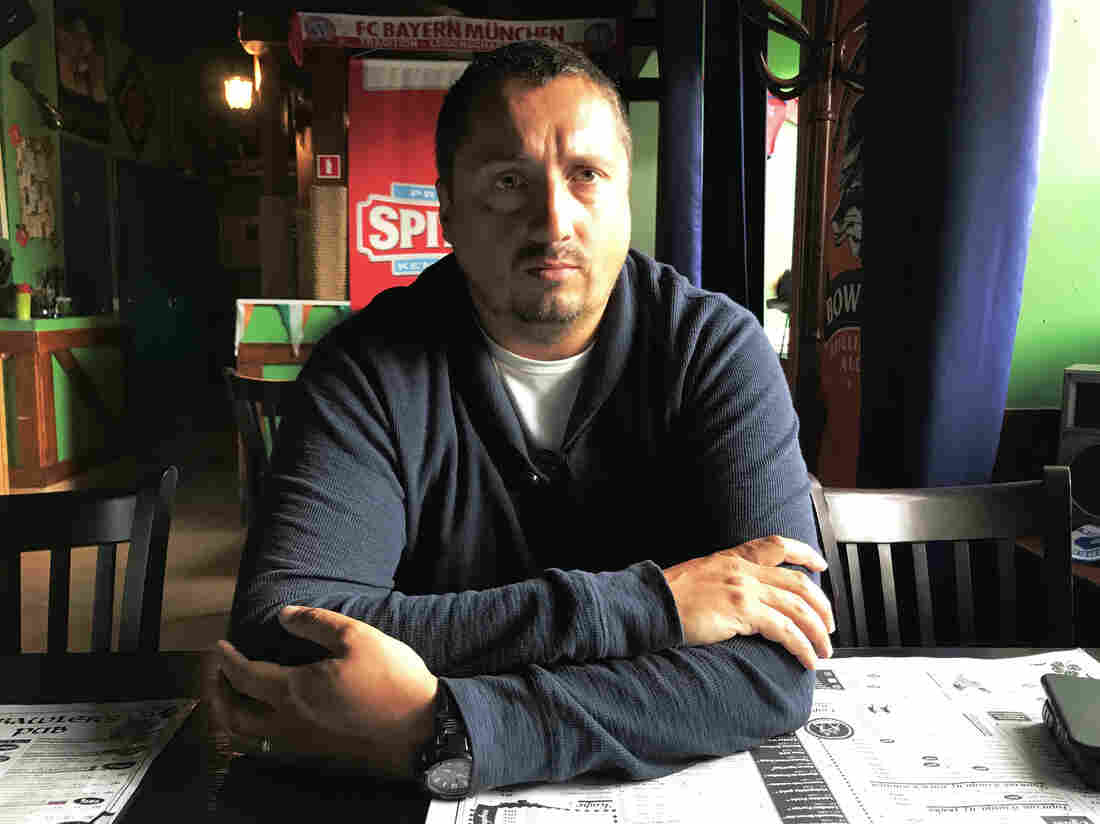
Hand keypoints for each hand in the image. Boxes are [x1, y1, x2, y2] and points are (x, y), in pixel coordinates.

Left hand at [205, 606, 438, 777]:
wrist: (418, 722)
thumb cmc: (389, 677)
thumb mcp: (356, 636)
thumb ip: (316, 623)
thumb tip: (285, 615)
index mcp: (295, 691)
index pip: (245, 676)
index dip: (227, 660)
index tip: (219, 646)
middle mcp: (291, 720)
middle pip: (236, 715)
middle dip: (219, 693)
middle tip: (217, 674)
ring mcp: (303, 739)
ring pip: (250, 736)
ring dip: (234, 714)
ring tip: (235, 695)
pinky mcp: (318, 748)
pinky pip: (270, 742)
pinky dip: (256, 728)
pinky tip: (268, 713)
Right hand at [662, 536, 835, 668]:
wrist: (650, 603)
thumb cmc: (667, 596)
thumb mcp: (701, 575)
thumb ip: (724, 579)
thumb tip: (742, 597)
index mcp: (733, 558)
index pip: (778, 545)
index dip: (805, 553)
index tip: (821, 564)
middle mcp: (742, 570)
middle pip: (798, 582)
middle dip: (821, 605)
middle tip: (829, 624)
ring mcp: (743, 589)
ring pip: (798, 607)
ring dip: (817, 631)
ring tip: (824, 649)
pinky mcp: (742, 612)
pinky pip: (785, 630)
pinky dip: (802, 646)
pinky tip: (807, 659)